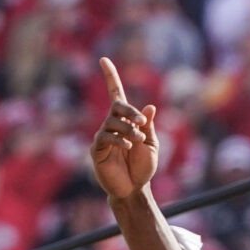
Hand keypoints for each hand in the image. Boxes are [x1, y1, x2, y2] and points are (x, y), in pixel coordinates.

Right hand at [92, 57, 158, 202]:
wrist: (134, 189)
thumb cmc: (143, 168)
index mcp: (125, 121)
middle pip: (116, 106)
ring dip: (128, 128)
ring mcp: (103, 137)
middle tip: (142, 124)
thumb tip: (149, 107)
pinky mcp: (97, 150)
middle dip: (129, 111)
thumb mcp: (151, 145)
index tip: (103, 59)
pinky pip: (105, 137)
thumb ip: (149, 126)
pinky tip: (128, 145)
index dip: (110, 77)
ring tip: (137, 139)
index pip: (115, 95)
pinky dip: (118, 139)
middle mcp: (112, 126)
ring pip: (112, 122)